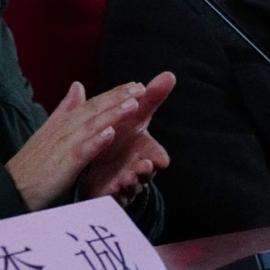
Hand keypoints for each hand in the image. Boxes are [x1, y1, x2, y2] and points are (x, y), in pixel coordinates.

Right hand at [6, 81, 146, 210]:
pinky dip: (95, 141)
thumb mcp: (49, 132)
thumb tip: (78, 86)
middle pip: (93, 110)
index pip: (91, 104)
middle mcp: (63, 130)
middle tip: (140, 88)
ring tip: (132, 105)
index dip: (113, 94)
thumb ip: (65, 109)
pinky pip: (81, 151)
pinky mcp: (61, 165)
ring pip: (91, 126)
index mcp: (62, 123)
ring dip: (112, 114)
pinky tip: (109, 133)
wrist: (9, 187)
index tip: (135, 86)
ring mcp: (62, 146)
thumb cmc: (31, 164)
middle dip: (118, 98)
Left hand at [82, 72, 174, 205]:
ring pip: (129, 185)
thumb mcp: (134, 115)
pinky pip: (111, 195)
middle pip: (145, 172)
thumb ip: (150, 98)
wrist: (99, 158)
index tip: (159, 160)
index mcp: (141, 149)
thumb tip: (169, 74)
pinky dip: (112, 192)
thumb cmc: (121, 135)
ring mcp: (122, 180)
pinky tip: (109, 187)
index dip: (156, 158)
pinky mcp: (107, 191)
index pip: (154, 154)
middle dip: (145, 171)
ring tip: (126, 179)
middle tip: (143, 167)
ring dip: (130, 182)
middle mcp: (135, 166)